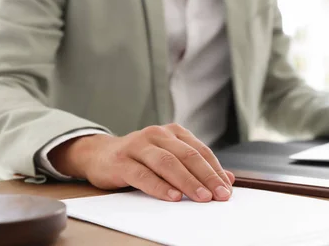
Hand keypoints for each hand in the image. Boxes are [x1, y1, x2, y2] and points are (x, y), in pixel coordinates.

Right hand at [48, 124, 234, 202]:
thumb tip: (228, 179)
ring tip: (201, 197)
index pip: (200, 151)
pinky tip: (173, 197)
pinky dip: (160, 187)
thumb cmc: (141, 158)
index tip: (226, 189)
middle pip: (187, 156)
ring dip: (187, 182)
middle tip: (219, 195)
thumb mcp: (169, 158)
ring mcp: (138, 146)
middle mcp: (157, 134)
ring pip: (167, 163)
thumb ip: (196, 166)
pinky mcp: (121, 161)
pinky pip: (143, 175)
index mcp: (173, 132)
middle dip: (206, 177)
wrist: (100, 154)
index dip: (215, 170)